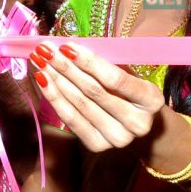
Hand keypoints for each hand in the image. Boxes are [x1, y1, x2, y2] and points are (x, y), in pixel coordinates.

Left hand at [31, 41, 164, 151]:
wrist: (134, 125)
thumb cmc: (128, 91)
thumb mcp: (127, 73)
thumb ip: (104, 63)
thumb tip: (68, 47)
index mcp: (151, 100)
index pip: (115, 78)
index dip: (88, 62)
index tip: (66, 46)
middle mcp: (137, 123)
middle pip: (94, 91)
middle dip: (66, 67)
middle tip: (46, 50)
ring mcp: (118, 138)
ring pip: (79, 104)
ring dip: (55, 80)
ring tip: (39, 61)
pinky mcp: (98, 146)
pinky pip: (71, 119)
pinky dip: (54, 97)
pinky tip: (43, 80)